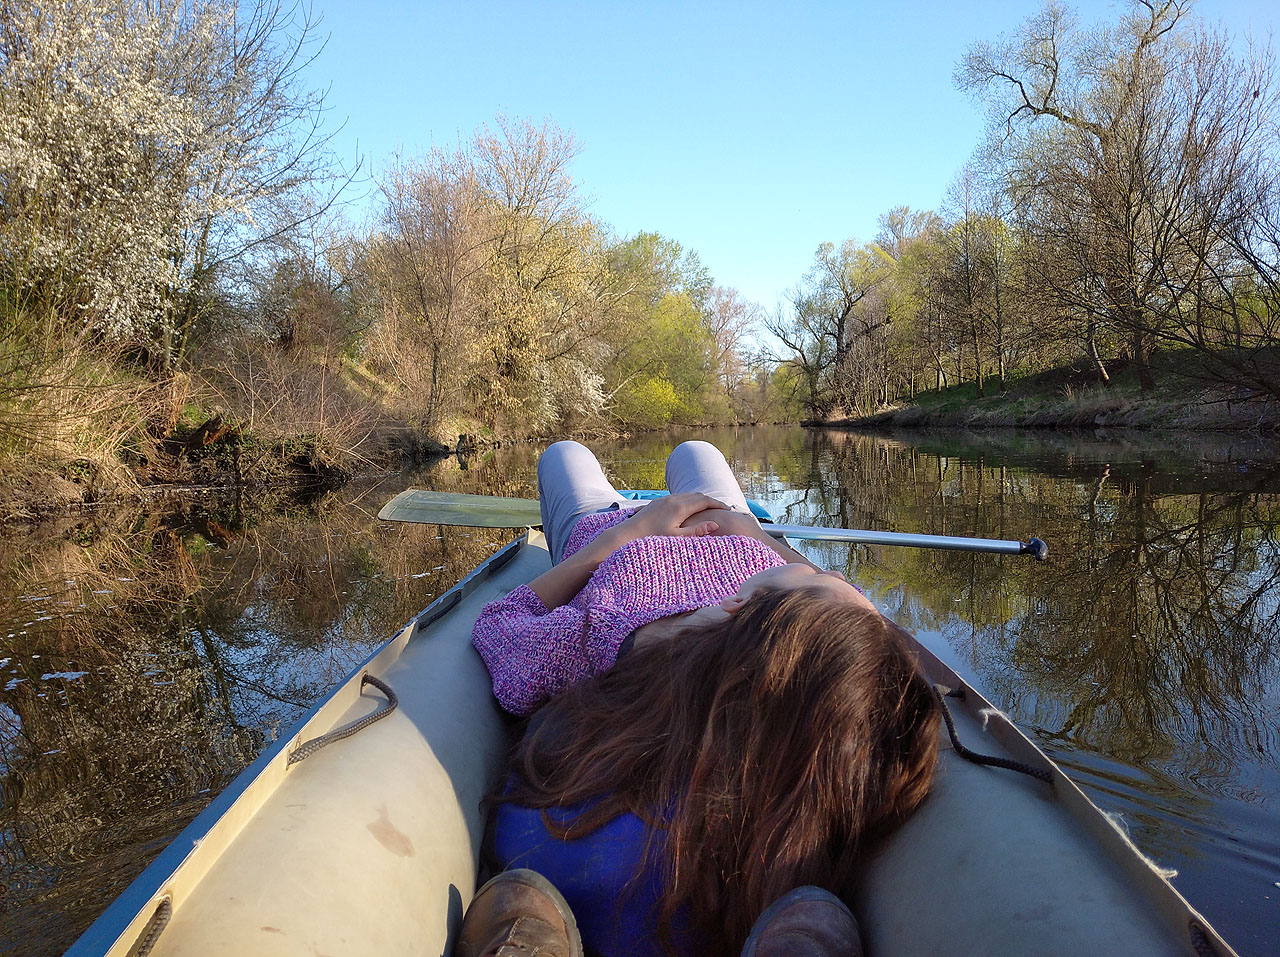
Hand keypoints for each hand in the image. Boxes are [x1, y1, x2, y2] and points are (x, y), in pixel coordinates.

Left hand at [608, 492, 729, 545]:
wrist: (628, 532)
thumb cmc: (651, 538)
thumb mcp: (676, 537)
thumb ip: (696, 531)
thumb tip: (715, 525)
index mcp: (680, 508)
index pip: (705, 501)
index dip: (718, 504)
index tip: (728, 510)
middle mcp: (673, 500)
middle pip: (698, 495)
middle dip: (711, 501)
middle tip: (722, 509)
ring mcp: (665, 499)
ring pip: (688, 494)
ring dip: (700, 499)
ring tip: (709, 508)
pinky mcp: (658, 501)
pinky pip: (679, 496)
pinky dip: (689, 500)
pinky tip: (691, 508)